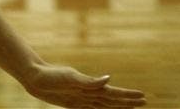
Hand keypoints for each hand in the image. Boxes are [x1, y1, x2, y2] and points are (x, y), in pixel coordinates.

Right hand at [22, 63, 145, 107]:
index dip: (128, 97)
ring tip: (132, 102)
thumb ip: (89, 81)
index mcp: (89, 92)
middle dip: (129, 102)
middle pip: (112, 101)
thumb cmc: (52, 77)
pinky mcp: (76, 96)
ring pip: (105, 102)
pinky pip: (95, 102)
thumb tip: (109, 79)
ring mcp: (82, 98)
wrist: (35, 79)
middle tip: (145, 101)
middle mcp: (87, 97)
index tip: (143, 97)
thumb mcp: (71, 76)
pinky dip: (105, 101)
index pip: (114, 96)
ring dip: (119, 102)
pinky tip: (108, 101)